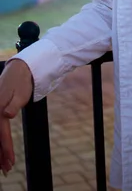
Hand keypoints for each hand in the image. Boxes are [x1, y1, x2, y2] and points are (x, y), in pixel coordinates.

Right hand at [0, 59, 32, 176]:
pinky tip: (1, 151)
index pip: (1, 133)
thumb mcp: (21, 93)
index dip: (5, 149)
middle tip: (6, 171)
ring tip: (3, 166)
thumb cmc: (22, 82)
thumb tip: (6, 115)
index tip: (10, 162)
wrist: (20, 69)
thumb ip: (13, 105)